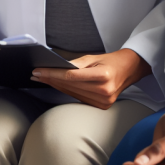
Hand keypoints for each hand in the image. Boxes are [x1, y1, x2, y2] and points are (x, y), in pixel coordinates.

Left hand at [31, 48, 150, 108]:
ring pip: (72, 94)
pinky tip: (57, 85)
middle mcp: (104, 91)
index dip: (52, 74)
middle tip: (36, 74)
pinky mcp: (101, 106)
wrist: (129, 70)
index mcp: (103, 76)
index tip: (38, 71)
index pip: (71, 76)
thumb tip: (56, 66)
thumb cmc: (111, 61)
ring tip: (43, 78)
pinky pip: (79, 98)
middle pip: (70, 86)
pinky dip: (67, 91)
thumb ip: (76, 63)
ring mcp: (103, 101)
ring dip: (56, 86)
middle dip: (50, 79)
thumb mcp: (94, 57)